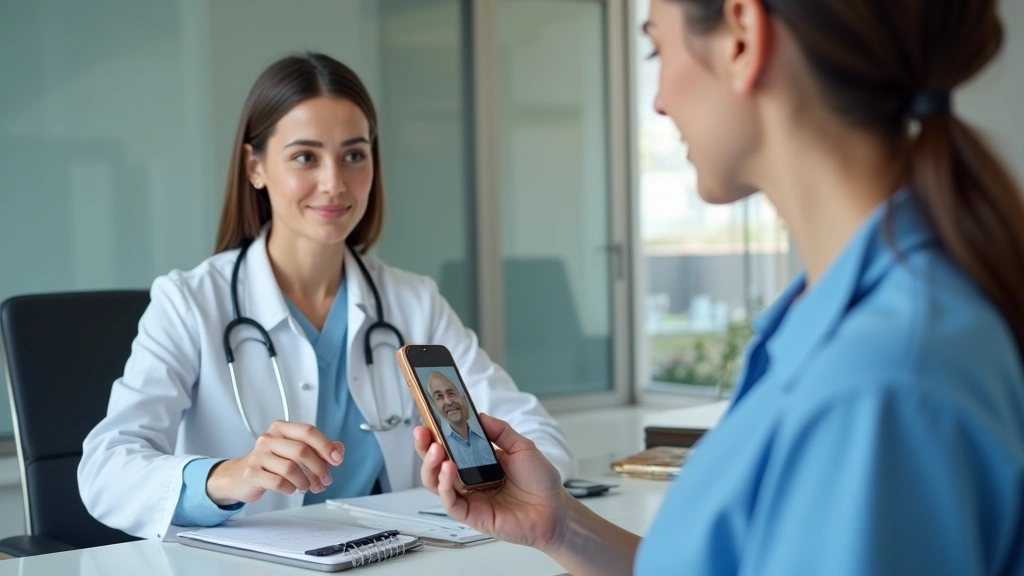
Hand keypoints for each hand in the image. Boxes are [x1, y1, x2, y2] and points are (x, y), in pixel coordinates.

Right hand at [206, 421, 343, 505]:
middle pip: (302, 450)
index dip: (326, 446)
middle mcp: (268, 438)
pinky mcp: (252, 473)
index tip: (337, 460)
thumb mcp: (293, 451)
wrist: (239, 476)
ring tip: (307, 487)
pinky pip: (278, 482)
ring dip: (305, 481)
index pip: (308, 431)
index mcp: (281, 428)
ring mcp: (258, 455)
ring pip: (291, 468)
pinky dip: (290, 488)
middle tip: (324, 480)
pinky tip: (291, 489)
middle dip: (319, 468)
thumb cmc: (270, 463)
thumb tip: (339, 449)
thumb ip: (317, 449)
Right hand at [414, 414, 571, 552]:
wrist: (555, 510)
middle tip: (423, 433)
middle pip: (436, 464)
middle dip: (425, 447)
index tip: (429, 419)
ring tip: (437, 450)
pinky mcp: (471, 515)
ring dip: (432, 465)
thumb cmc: (541, 482)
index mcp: (478, 461)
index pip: (450, 446)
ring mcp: (469, 497)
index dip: (436, 434)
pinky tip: (449, 470)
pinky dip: (444, 485)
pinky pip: (449, 502)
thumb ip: (500, 431)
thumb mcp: (522, 446)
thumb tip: (478, 416)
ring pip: (436, 483)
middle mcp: (469, 479)